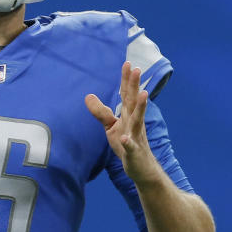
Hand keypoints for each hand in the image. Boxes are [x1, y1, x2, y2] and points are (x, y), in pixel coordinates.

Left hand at [85, 62, 164, 186]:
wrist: (141, 167)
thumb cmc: (126, 143)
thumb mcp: (110, 126)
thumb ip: (101, 111)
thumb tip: (88, 95)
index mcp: (129, 115)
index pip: (127, 95)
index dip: (127, 80)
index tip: (128, 63)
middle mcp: (134, 122)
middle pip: (134, 102)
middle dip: (135, 86)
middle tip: (137, 69)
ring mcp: (135, 136)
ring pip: (138, 120)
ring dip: (141, 107)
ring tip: (143, 94)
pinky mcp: (133, 152)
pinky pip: (130, 147)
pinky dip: (128, 143)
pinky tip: (125, 139)